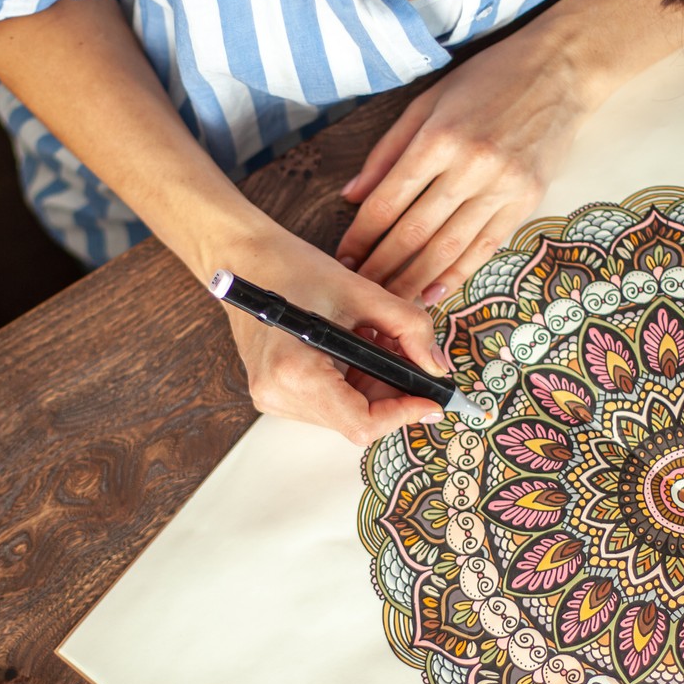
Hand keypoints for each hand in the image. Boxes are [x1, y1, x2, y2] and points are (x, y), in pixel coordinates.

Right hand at [222, 228, 449, 444]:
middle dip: (393, 394)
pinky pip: (328, 403)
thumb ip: (409, 328)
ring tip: (377, 345)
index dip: (403, 414)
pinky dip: (352, 384)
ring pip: (345, 414)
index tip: (431, 398)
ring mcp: (273, 398)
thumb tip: (438, 366)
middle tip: (411, 360)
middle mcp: (278, 395)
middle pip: (356, 420)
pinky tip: (354, 351)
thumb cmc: (294, 269)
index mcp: (295, 372)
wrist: (246, 260)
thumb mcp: (362, 292)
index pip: (361, 423)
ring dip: (373, 388)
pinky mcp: (275, 394)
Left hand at [336, 29, 598, 304]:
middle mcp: (470, 165)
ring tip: (391, 300)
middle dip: (382, 266)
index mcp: (438, 137)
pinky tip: (434, 293)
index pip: (388, 200)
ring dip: (415, 279)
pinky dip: (457, 274)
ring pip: (448, 246)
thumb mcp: (428, 101)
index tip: (345, 258)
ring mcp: (502, 186)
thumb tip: (351, 195)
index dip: (361, 235)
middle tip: (360, 289)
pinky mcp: (526, 200)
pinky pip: (485, 247)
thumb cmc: (488, 79)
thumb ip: (388, 150)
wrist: (559, 70)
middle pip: (415, 231)